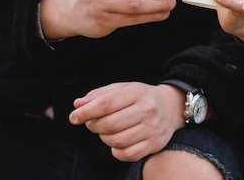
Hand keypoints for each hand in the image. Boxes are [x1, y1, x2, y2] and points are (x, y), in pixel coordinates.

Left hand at [69, 82, 184, 161]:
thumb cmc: (139, 98)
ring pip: (116, 141)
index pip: (106, 103)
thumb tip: (78, 104)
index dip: (86, 112)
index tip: (73, 117)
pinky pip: (127, 155)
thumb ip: (99, 95)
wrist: (170, 108)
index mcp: (137, 92)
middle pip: (109, 124)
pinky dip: (115, 151)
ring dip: (104, 138)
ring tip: (105, 131)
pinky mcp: (154, 144)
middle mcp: (147, 109)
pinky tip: (117, 142)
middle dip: (94, 125)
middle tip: (92, 123)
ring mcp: (152, 128)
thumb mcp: (122, 89)